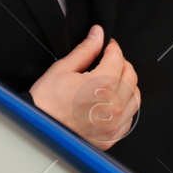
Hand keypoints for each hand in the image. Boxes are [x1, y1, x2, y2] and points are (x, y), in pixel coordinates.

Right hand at [27, 25, 140, 149]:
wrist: (37, 130)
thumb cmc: (46, 103)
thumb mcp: (62, 69)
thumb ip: (85, 50)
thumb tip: (97, 34)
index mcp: (103, 86)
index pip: (118, 58)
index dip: (112, 47)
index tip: (108, 45)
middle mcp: (113, 106)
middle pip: (130, 76)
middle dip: (121, 64)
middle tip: (109, 60)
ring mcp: (114, 125)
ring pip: (134, 97)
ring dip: (126, 84)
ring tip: (111, 80)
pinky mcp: (110, 138)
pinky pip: (128, 118)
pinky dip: (124, 106)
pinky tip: (111, 101)